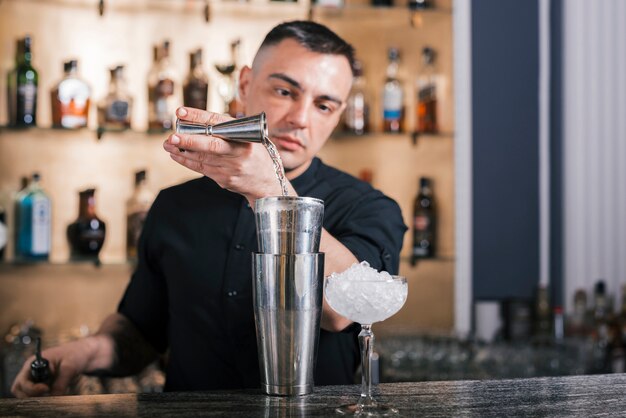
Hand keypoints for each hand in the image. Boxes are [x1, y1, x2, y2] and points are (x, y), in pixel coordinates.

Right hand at [11, 337, 103, 397]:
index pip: (22, 381)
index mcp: (34, 362)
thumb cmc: (77, 354)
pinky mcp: (43, 383)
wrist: (86, 353)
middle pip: (19, 388)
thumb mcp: (70, 367)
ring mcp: (37, 377)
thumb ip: (60, 383)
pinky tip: (55, 393)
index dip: (31, 388)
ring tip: (51, 392)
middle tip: (47, 393)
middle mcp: (32, 370)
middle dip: (30, 394)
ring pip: (26, 393)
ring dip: (36, 397)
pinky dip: (43, 397)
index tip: (46, 389)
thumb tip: (54, 397)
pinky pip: (37, 394)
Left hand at [163, 107, 288, 203]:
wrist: (267, 184)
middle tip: (172, 136)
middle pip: (211, 145)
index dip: (199, 116)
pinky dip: (187, 161)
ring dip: (182, 151)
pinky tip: (176, 154)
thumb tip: (197, 122)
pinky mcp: (224, 179)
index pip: (219, 123)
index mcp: (246, 137)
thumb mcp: (251, 138)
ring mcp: (232, 168)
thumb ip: (229, 130)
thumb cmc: (256, 155)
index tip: (181, 112)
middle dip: (189, 141)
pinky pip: (202, 169)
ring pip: (202, 158)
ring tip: (168, 144)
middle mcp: (239, 153)